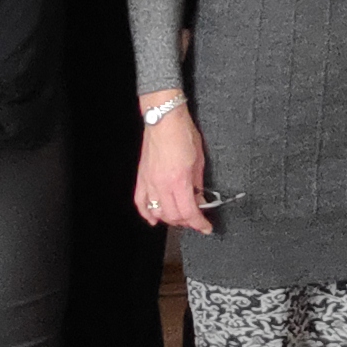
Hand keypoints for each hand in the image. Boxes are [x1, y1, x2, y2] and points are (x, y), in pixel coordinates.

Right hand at [135, 107, 207, 230]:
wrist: (164, 119)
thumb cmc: (183, 133)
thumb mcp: (199, 160)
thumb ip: (198, 184)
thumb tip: (200, 199)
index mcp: (179, 180)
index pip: (189, 212)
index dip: (199, 224)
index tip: (206, 227)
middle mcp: (162, 184)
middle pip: (173, 216)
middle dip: (186, 222)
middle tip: (195, 220)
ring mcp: (150, 182)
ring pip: (158, 212)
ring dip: (170, 219)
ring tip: (180, 218)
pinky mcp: (142, 177)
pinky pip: (141, 202)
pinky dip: (147, 213)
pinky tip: (153, 218)